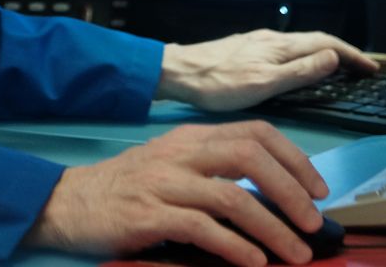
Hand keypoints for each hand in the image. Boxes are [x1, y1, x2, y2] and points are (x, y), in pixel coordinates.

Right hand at [23, 120, 328, 266]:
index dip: (294, 159)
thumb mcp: (169, 166)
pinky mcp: (148, 215)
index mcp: (190, 139)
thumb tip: (271, 197)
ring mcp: (163, 183)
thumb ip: (212, 172)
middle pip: (250, 157)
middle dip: (291, 190)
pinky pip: (202, 228)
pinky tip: (253, 262)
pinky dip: (235, 247)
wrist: (67, 203)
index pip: (254, 133)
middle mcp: (179, 154)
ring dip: (272, 228)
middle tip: (312, 223)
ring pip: (233, 197)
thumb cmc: (123, 190)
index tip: (318, 189)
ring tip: (294, 253)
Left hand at [158, 29, 379, 111]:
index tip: (372, 67)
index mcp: (280, 46)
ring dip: (325, 53)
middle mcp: (271, 39)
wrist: (177, 72)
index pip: (326, 43)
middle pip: (316, 40)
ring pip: (301, 44)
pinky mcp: (247, 49)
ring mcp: (258, 42)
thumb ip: (300, 71)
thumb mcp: (264, 84)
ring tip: (340, 68)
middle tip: (363, 68)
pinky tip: (300, 68)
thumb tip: (332, 56)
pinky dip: (305, 56)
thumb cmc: (218, 84)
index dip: (352, 55)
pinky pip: (287, 50)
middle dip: (343, 52)